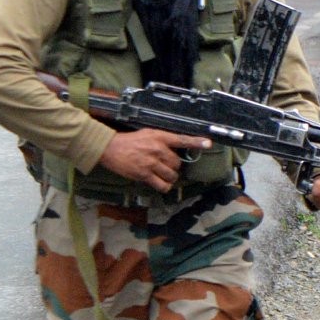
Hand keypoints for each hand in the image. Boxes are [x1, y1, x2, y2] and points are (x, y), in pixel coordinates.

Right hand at [97, 128, 213, 191]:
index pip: (182, 139)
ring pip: (172, 175)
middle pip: (177, 163)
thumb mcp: (148, 133)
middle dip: (173, 166)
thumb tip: (176, 148)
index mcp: (159, 137)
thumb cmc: (130, 141)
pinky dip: (164, 186)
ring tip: (162, 174)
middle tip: (164, 165)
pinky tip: (160, 183)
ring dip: (170, 177)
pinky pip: (162, 185)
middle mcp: (157, 149)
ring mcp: (151, 162)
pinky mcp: (144, 174)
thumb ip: (163, 140)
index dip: (196, 142)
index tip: (208, 143)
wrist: (111, 148)